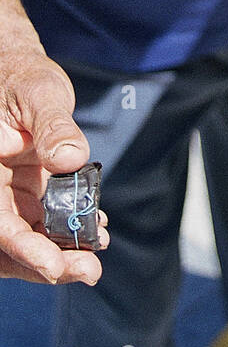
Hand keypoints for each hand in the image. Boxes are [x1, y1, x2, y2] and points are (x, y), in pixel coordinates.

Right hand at [0, 47, 108, 283]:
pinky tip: (98, 230)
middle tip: (89, 270)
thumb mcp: (40, 94)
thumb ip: (54, 125)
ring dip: (64, 250)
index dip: (24, 247)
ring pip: (33, 235)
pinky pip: (49, 219)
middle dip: (50, 260)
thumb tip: (71, 157)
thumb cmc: (23, 79)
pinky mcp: (32, 192)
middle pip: (15, 238)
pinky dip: (72, 229)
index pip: (0, 220)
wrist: (24, 75)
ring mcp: (13, 193)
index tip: (53, 265)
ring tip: (97, 252)